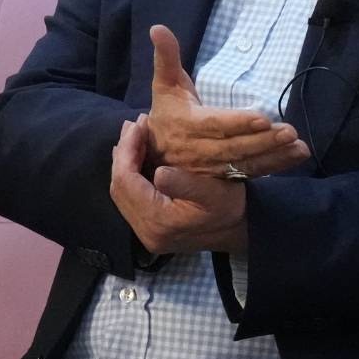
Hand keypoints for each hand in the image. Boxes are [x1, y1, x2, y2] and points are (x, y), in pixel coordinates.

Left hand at [111, 114, 248, 254]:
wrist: (240, 230)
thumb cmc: (230, 208)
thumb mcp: (215, 193)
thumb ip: (185, 184)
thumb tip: (157, 171)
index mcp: (159, 221)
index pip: (127, 182)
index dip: (127, 151)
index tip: (138, 125)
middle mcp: (146, 231)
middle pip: (119, 188)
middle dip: (123, 154)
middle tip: (134, 126)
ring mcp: (145, 232)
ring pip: (122, 193)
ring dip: (125, 163)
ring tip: (133, 137)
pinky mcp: (149, 229)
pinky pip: (130, 199)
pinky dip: (131, 175)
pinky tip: (138, 157)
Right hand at [147, 23, 309, 178]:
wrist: (157, 152)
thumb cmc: (168, 112)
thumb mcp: (165, 85)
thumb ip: (166, 57)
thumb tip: (158, 28)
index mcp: (187, 124)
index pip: (215, 124)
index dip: (238, 123)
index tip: (262, 117)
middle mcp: (200, 149)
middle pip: (234, 147)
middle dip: (263, 141)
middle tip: (289, 132)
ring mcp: (213, 166)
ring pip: (245, 162)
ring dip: (274, 155)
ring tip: (298, 147)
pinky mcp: (225, 175)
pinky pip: (251, 171)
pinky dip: (276, 164)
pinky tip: (297, 155)